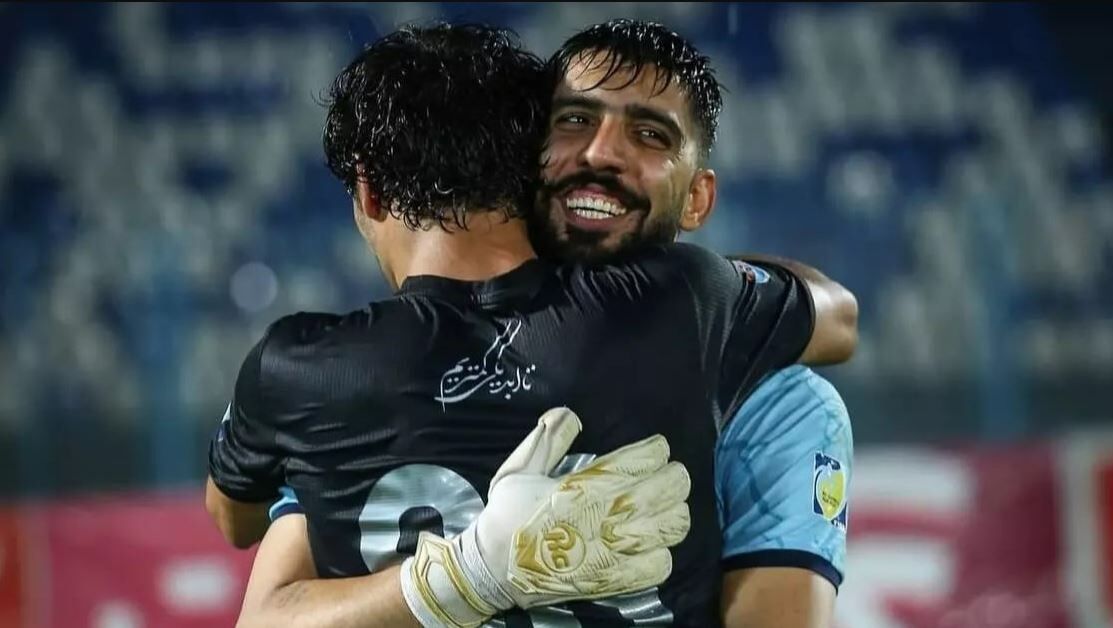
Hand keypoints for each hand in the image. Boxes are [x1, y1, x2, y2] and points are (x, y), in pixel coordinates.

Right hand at [400, 407, 691, 627]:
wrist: (493, 568)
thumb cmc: (506, 515)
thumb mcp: (520, 469)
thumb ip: (547, 439)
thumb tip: (569, 412)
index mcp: (587, 485)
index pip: (643, 458)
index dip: (657, 449)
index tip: (656, 448)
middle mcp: (608, 515)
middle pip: (669, 489)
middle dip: (675, 476)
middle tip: (669, 474)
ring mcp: (615, 550)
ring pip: (673, 526)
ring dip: (674, 512)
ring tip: (665, 508)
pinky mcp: (616, 580)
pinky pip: (660, 565)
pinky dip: (661, 554)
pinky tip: (650, 545)